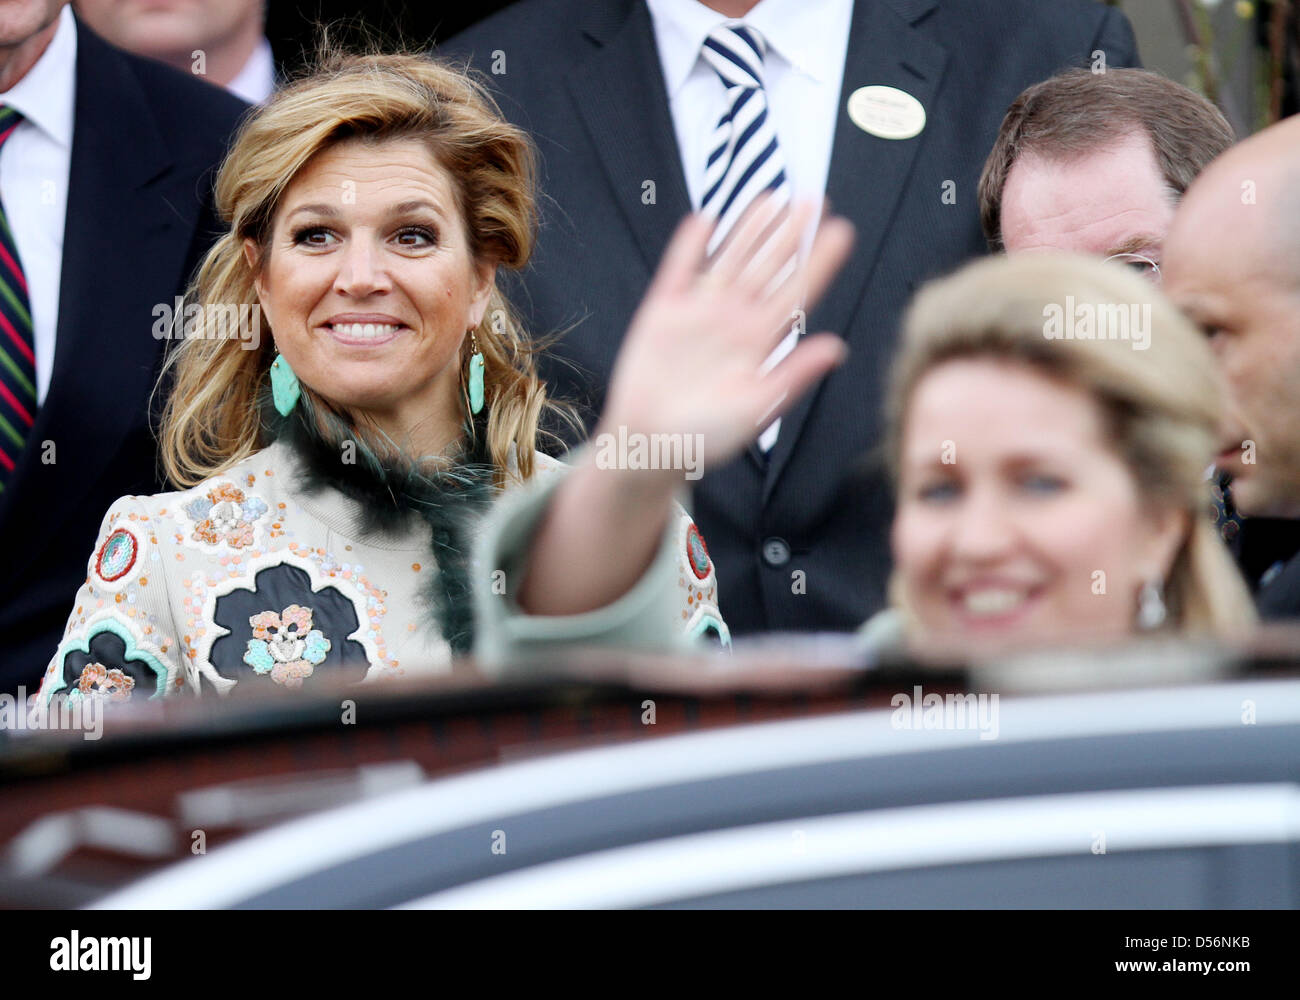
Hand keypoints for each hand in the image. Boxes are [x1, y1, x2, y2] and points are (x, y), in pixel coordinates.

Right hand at [597, 197, 854, 480]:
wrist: (650, 447)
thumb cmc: (706, 438)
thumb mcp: (757, 408)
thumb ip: (793, 374)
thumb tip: (837, 347)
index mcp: (759, 344)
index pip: (796, 293)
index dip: (818, 262)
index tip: (842, 231)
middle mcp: (733, 322)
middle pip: (767, 268)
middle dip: (790, 235)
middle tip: (815, 199)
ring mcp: (698, 313)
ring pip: (728, 260)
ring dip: (748, 230)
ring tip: (771, 198)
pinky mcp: (662, 312)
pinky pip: (678, 270)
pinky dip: (689, 245)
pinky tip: (705, 218)